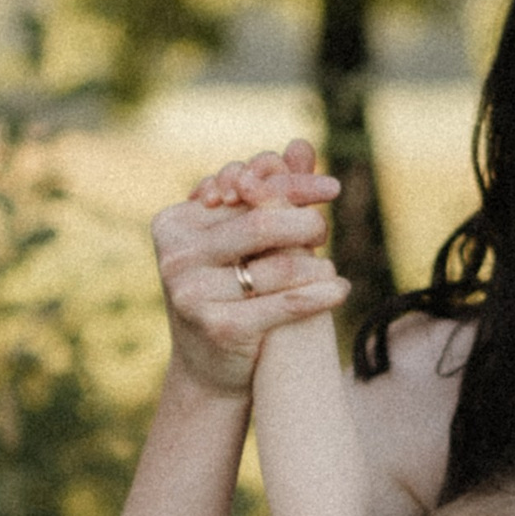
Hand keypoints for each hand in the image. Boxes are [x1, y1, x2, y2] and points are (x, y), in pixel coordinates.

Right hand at [154, 139, 348, 396]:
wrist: (208, 368)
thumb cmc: (226, 293)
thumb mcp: (236, 242)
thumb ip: (264, 195)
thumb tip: (300, 147)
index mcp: (174, 223)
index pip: (243, 190)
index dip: (290, 184)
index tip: (331, 187)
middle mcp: (176, 256)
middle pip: (261, 224)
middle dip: (304, 223)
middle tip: (324, 228)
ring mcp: (192, 294)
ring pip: (278, 265)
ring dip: (315, 263)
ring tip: (328, 266)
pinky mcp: (218, 328)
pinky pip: (285, 304)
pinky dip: (320, 294)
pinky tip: (340, 289)